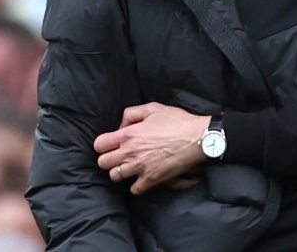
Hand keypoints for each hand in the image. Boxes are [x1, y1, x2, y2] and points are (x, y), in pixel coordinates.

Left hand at [93, 102, 210, 194]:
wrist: (197, 138)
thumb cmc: (177, 121)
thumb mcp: (154, 108)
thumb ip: (132, 113)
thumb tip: (121, 126)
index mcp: (128, 134)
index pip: (99, 145)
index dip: (104, 144)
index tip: (112, 144)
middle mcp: (130, 153)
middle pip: (103, 163)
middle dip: (109, 158)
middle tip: (120, 155)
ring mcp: (140, 168)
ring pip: (115, 176)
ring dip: (121, 171)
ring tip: (130, 166)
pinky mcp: (151, 179)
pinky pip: (134, 189)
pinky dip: (136, 185)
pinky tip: (142, 177)